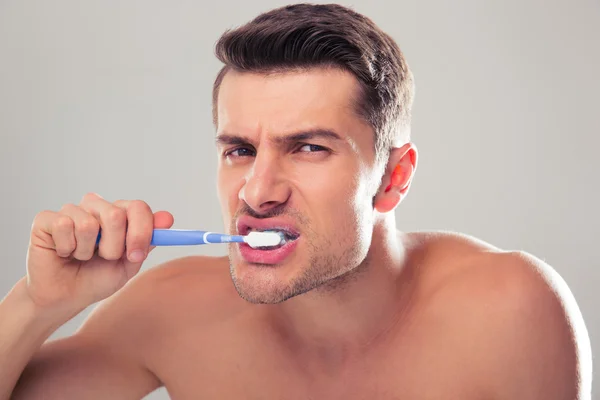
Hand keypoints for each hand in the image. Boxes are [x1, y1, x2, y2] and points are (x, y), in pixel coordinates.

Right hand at [25, 193, 173, 311]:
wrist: (65, 297)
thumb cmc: (97, 278)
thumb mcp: (129, 263)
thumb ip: (147, 240)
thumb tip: (167, 217)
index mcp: (120, 214)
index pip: (138, 207)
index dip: (140, 232)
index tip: (135, 255)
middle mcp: (97, 207)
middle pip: (116, 215)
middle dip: (113, 246)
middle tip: (104, 258)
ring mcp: (73, 210)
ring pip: (89, 223)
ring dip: (87, 250)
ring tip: (80, 256)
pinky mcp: (47, 219)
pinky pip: (64, 225)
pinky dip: (66, 247)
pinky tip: (63, 252)